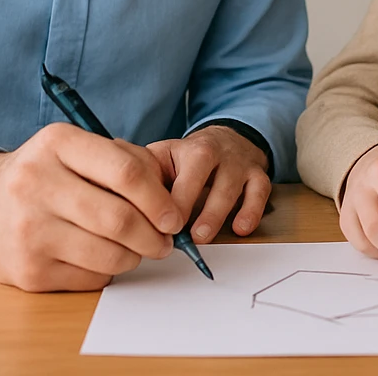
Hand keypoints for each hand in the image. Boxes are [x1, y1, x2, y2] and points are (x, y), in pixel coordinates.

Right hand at [0, 123, 182, 291]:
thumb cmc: (45, 175)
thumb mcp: (77, 150)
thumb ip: (125, 162)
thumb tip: (170, 200)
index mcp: (57, 143)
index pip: (126, 172)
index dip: (160, 198)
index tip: (174, 215)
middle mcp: (36, 183)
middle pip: (120, 219)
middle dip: (154, 235)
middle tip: (164, 241)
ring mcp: (28, 230)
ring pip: (109, 254)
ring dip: (135, 256)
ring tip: (136, 249)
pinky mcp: (28, 271)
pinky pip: (90, 277)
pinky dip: (107, 271)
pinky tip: (101, 257)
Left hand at [146, 124, 271, 243]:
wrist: (227, 140)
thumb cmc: (188, 158)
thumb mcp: (165, 156)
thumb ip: (145, 174)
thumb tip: (118, 194)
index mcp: (191, 149)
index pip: (181, 173)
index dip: (172, 201)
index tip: (161, 225)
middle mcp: (216, 152)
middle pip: (205, 173)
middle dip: (192, 204)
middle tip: (181, 233)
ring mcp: (239, 164)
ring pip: (232, 187)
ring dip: (217, 214)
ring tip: (203, 236)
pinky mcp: (258, 175)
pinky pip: (259, 192)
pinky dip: (252, 211)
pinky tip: (241, 228)